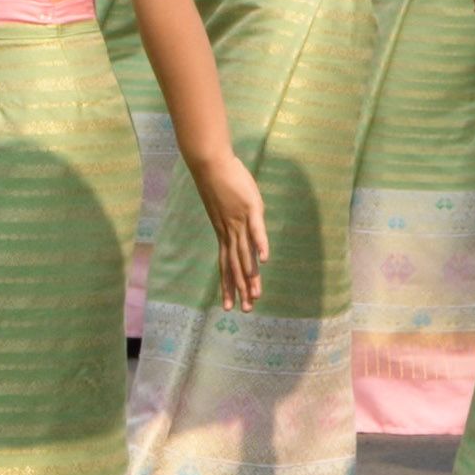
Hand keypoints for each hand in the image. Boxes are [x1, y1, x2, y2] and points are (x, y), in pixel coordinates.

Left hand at [181, 148, 270, 309]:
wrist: (210, 163)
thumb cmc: (220, 182)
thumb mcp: (226, 207)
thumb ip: (235, 221)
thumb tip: (238, 229)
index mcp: (224, 233)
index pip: (225, 265)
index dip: (227, 286)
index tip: (228, 306)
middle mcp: (230, 232)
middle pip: (235, 266)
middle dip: (240, 289)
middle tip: (244, 310)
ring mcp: (240, 221)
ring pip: (245, 254)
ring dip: (250, 276)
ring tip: (255, 295)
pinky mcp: (250, 208)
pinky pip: (256, 231)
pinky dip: (261, 245)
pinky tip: (265, 260)